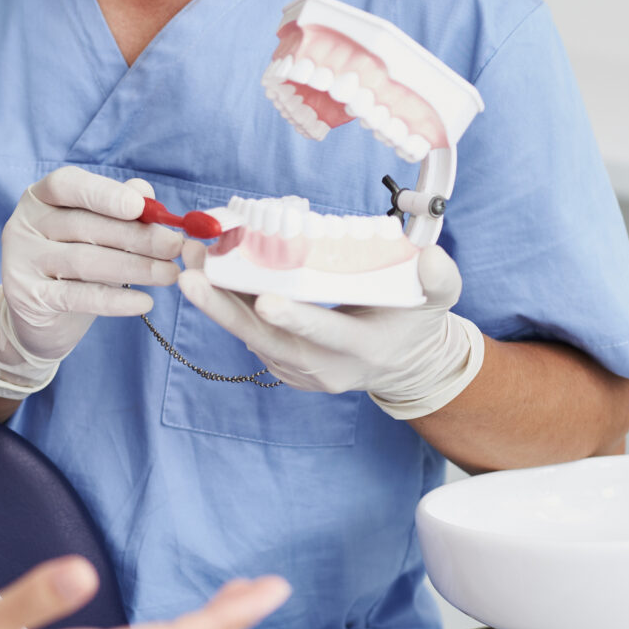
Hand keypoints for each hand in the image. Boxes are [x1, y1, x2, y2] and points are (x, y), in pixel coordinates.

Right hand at [0, 167, 184, 398]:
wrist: (37, 317)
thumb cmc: (73, 263)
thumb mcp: (93, 231)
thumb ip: (117, 208)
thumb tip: (145, 191)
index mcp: (40, 198)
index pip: (67, 185)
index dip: (104, 193)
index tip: (140, 207)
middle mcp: (24, 225)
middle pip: (84, 225)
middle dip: (136, 236)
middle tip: (175, 246)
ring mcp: (21, 261)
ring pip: (85, 261)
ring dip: (135, 267)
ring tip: (170, 274)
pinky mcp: (28, 298)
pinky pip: (79, 296)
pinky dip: (115, 300)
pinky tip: (145, 302)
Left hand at [177, 242, 488, 420]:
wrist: (401, 364)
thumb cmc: (415, 323)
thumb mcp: (438, 302)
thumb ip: (440, 280)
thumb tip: (430, 258)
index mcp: (360, 350)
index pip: (325, 334)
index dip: (296, 318)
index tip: (265, 300)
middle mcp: (322, 367)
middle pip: (266, 339)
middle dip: (225, 309)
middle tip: (191, 276)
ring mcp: (297, 370)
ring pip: (249, 334)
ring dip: (216, 299)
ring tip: (188, 260)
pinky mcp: (281, 364)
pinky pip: (249, 333)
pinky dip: (227, 303)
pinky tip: (207, 271)